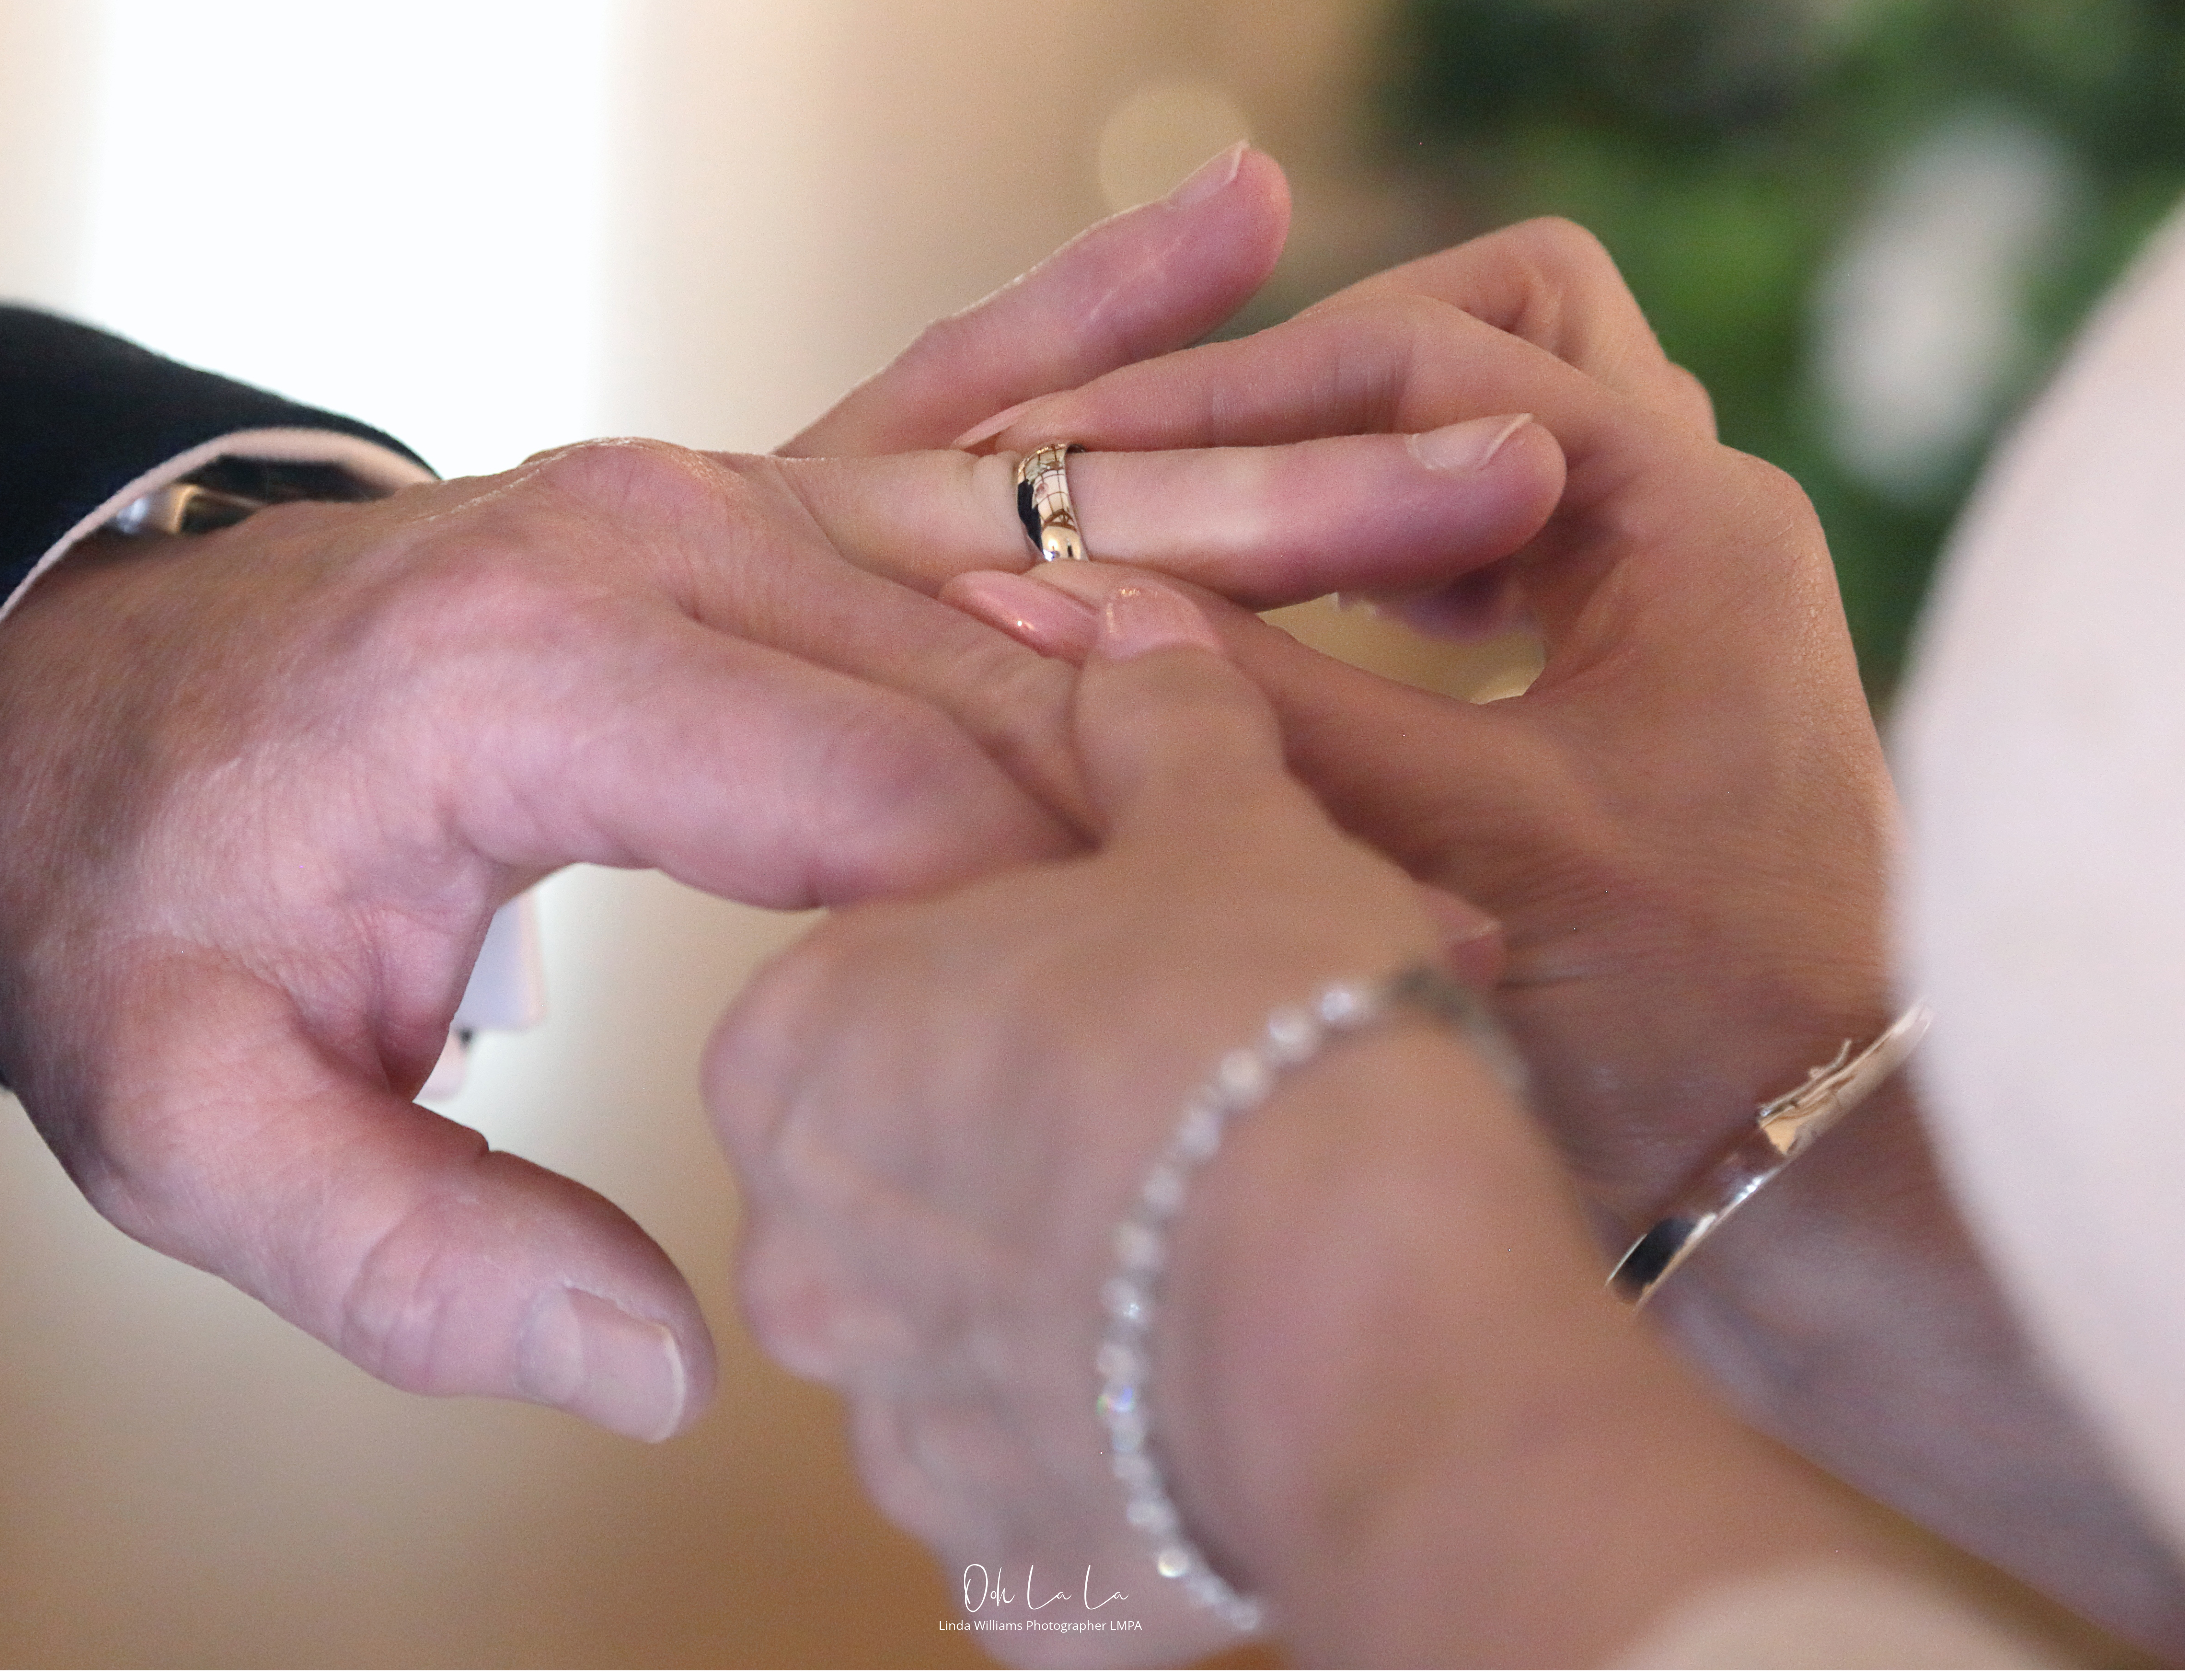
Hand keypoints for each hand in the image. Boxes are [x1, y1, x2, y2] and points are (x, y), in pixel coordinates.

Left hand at [0, 149, 1557, 1445]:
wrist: (66, 709)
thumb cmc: (144, 911)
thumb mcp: (189, 1114)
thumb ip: (406, 1250)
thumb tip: (657, 1363)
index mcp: (540, 678)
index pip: (888, 792)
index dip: (1091, 896)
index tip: (1277, 977)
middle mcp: (649, 535)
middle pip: (1011, 629)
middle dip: (1257, 681)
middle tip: (1494, 719)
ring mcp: (701, 482)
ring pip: (1025, 497)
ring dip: (1265, 478)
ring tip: (1496, 444)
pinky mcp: (730, 480)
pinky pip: (942, 390)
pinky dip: (1100, 314)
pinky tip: (1251, 226)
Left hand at [704, 578, 1954, 1666]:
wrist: (1383, 1341)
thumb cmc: (1278, 1059)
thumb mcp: (1225, 829)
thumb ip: (1149, 722)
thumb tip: (1112, 630)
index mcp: (801, 1041)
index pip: (909, 948)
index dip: (1077, 913)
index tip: (1196, 919)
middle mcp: (805, 1239)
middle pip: (948, 1119)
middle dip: (1086, 1077)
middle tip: (1245, 1052)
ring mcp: (894, 1416)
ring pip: (1005, 1292)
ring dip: (1115, 1241)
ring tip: (1276, 1193)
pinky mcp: (995, 1554)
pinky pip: (1062, 1448)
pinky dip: (1142, 1396)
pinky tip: (1259, 1335)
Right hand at [939, 220, 2184, 1661]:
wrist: (1815, 1178)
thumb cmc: (1675, 1028)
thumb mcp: (1449, 843)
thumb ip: (1259, 703)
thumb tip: (1048, 590)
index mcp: (1693, 521)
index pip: (1430, 363)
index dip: (1232, 392)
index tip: (1080, 441)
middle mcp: (1703, 514)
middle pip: (1499, 323)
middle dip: (1321, 366)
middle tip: (1167, 453)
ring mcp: (1679, 579)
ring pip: (1503, 416)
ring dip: (1357, 451)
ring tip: (1215, 520)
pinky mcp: (1640, 653)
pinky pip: (1499, 525)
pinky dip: (1387, 537)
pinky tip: (1301, 610)